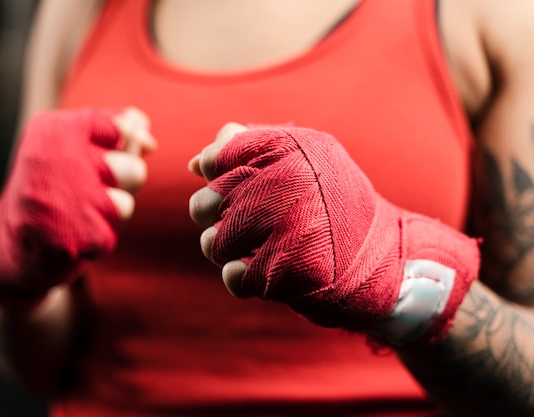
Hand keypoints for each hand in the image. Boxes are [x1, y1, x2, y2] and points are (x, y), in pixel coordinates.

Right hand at [0, 107, 156, 308]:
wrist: (10, 238)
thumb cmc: (53, 183)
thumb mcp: (74, 143)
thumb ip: (115, 128)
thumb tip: (150, 142)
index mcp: (57, 129)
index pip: (125, 128)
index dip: (124, 147)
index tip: (98, 156)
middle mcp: (60, 159)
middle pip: (135, 170)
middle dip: (122, 185)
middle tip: (88, 187)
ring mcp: (67, 199)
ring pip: (126, 205)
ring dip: (108, 214)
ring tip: (77, 211)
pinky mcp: (74, 236)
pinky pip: (110, 236)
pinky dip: (95, 239)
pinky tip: (70, 233)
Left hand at [190, 124, 478, 345]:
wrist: (386, 259)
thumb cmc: (332, 208)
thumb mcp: (303, 164)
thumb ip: (252, 152)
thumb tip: (197, 162)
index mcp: (295, 149)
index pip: (220, 155)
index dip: (215, 170)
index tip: (224, 179)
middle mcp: (293, 183)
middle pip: (208, 200)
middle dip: (209, 213)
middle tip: (230, 219)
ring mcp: (293, 228)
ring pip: (215, 241)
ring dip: (221, 248)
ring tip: (244, 247)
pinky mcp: (292, 271)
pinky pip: (234, 276)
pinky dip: (237, 276)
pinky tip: (253, 269)